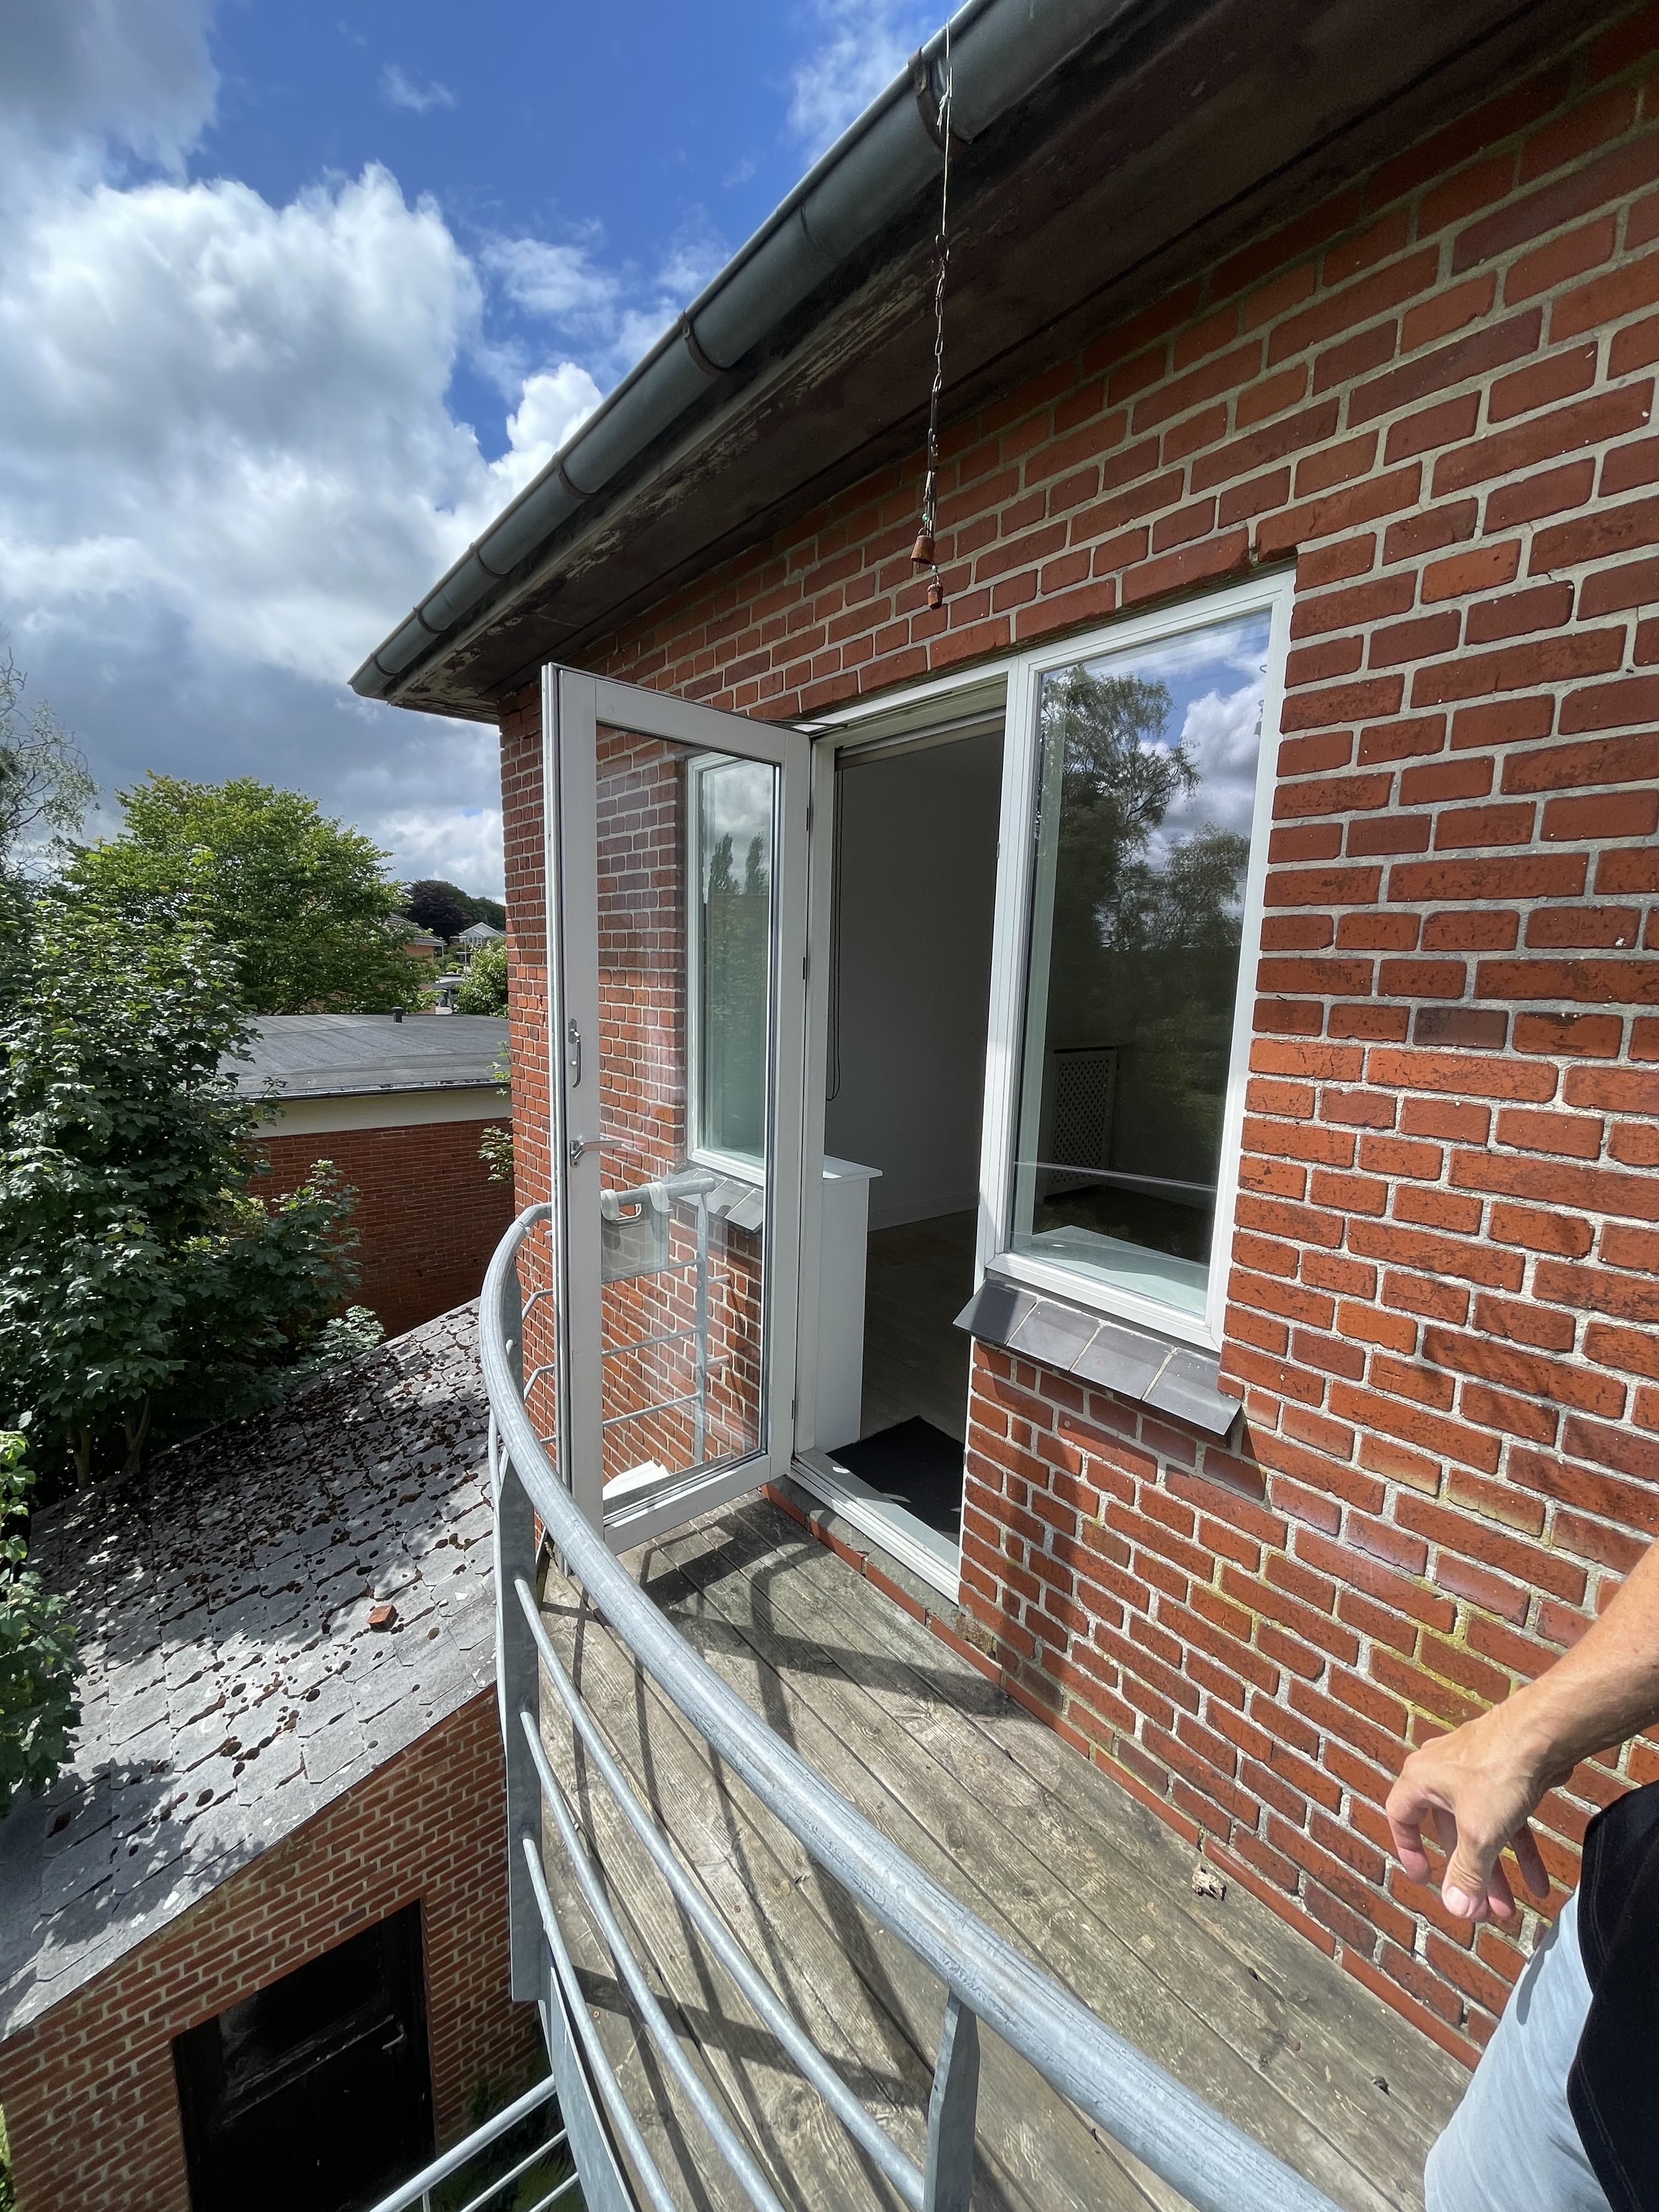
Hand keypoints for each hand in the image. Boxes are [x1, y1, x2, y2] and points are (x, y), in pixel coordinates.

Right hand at [1386, 1703, 1552, 1921]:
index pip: (1401, 1818)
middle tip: (1482, 1911)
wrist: (1543, 1732)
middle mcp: (1443, 1772)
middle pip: (1450, 1834)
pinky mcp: (1505, 1773)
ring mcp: (1475, 1771)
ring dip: (1497, 1869)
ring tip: (1513, 1907)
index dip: (1409, 1851)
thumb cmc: (1498, 1773)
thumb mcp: (1479, 1833)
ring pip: (1481, 1829)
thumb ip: (1467, 1872)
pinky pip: (1506, 1818)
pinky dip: (1519, 1849)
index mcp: (1421, 1779)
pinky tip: (1539, 1880)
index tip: (1426, 1878)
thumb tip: (1455, 1909)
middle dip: (1469, 1875)